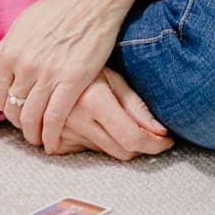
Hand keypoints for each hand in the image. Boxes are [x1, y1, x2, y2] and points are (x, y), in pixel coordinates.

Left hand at [0, 0, 137, 152]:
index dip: (4, 109)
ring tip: (38, 139)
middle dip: (19, 123)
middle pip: (13, 109)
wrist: (92, 0)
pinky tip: (53, 142)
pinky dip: (51, 135)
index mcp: (10, 51)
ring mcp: (48, 74)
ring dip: (33, 134)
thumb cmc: (57, 11)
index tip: (15, 112)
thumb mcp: (20, 27)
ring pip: (31, 117)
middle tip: (28, 128)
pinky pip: (55, 118)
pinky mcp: (73, 81)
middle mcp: (25, 65)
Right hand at [45, 70, 173, 160]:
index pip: (132, 137)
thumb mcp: (114, 78)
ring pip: (105, 152)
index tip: (166, 141)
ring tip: (118, 119)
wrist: (47, 63)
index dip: (154, 144)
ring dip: (118, 142)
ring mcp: (62, 132)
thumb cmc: (86, 64)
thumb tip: (161, 133)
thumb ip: (137, 108)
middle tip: (149, 133)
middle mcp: (76, 119)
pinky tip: (96, 123)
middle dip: (141, 146)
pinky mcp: (54, 139)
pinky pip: (86, 151)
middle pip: (121, 151)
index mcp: (94, 101)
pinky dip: (97, 142)